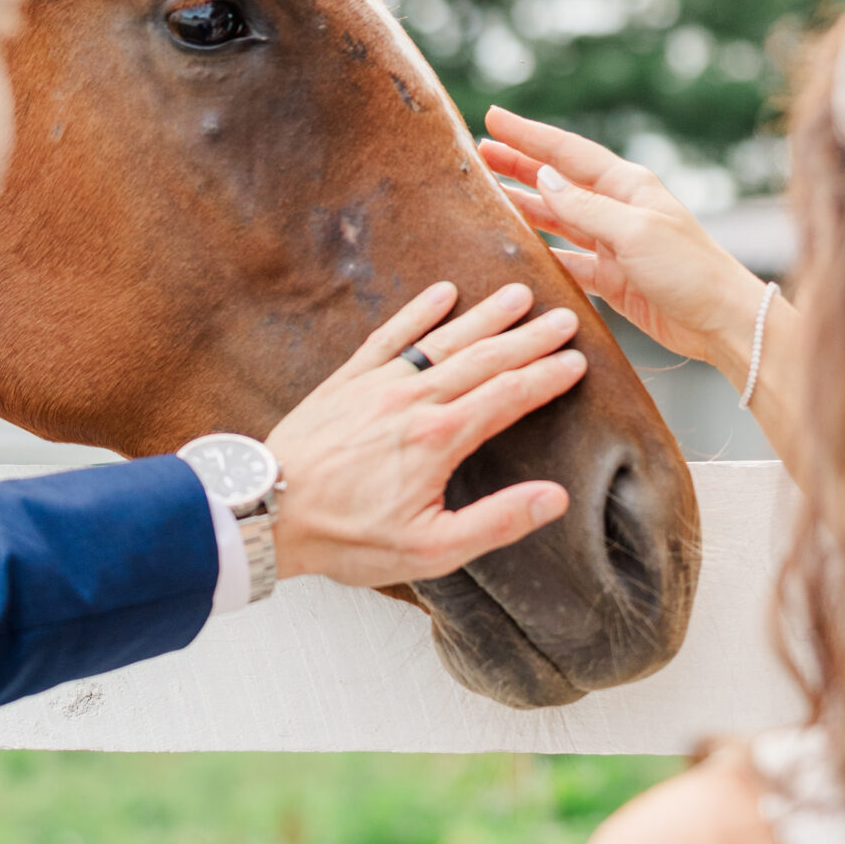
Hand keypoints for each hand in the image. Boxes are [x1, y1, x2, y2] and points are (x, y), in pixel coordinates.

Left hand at [266, 280, 583, 588]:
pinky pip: (390, 336)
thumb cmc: (346, 537)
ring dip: (485, 316)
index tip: (576, 362)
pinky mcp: (346, 381)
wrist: (268, 512)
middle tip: (564, 318)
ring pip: (443, 340)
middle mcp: (414, 400)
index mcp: (440, 438)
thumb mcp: (431, 549)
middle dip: (529, 338)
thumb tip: (554, 498)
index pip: (509, 396)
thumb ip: (496, 521)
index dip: (547, 377)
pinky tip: (443, 294)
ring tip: (518, 295)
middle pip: (485, 358)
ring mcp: (378, 385)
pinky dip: (418, 312)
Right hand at [482, 105, 767, 386]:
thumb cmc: (690, 269)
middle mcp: (618, 209)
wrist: (721, 320)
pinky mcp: (611, 278)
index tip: (494, 118)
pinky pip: (565, 259)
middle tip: (480, 152)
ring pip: (557, 219)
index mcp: (628, 186)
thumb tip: (543, 179)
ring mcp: (613, 244)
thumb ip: (585, 208)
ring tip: (488, 195)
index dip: (529, 136)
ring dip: (524, 206)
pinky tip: (516, 248)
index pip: (568, 153)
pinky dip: (540, 253)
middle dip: (519, 165)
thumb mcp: (635, 232)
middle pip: (559, 181)